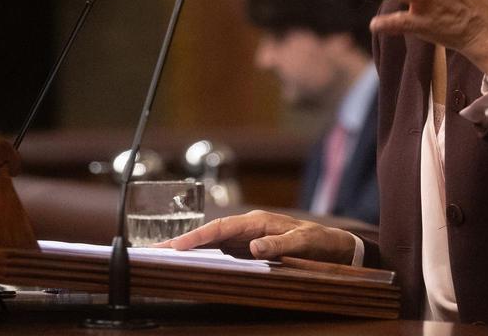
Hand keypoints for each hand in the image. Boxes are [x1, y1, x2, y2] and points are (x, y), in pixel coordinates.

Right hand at [157, 210, 356, 263]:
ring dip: (189, 251)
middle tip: (154, 252)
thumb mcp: (303, 243)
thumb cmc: (318, 241)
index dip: (198, 237)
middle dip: (182, 242)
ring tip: (163, 259)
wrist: (332, 244)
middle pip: (209, 235)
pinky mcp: (248, 249)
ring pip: (212, 244)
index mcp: (257, 222)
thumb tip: (254, 249)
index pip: (221, 228)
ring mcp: (246, 239)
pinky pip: (222, 253)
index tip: (177, 246)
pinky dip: (203, 257)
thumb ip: (279, 245)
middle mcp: (247, 228)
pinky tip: (189, 265)